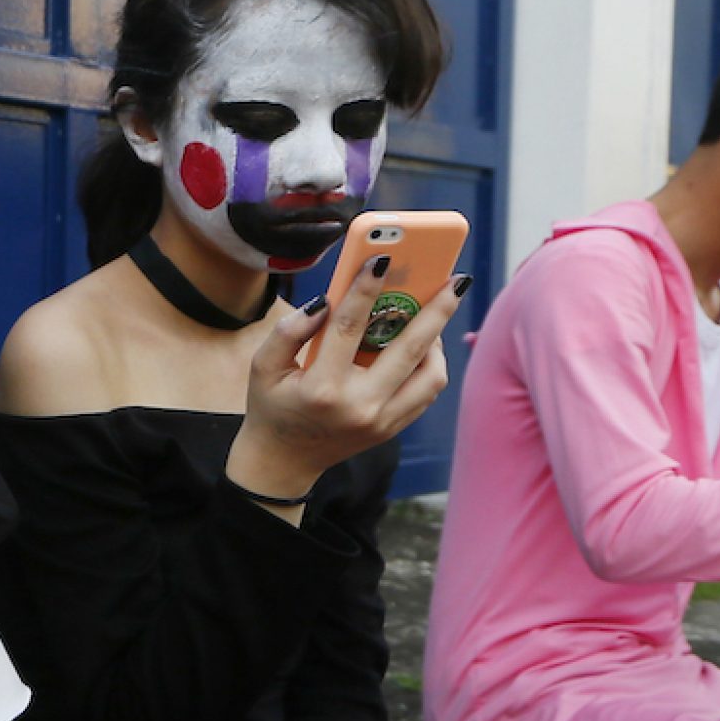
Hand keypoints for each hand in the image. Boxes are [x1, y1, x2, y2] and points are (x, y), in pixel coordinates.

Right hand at [227, 258, 462, 500]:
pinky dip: (431, 365)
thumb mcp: (263, 367)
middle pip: (409, 349)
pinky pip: (427, 392)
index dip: (366, 289)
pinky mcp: (393, 429)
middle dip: (436, 310)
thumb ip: (288, 331)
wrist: (283, 462)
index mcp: (323, 388)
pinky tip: (423, 344)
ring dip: (437, 341)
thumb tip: (325, 303)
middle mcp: (359, 406)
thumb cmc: (272, 406)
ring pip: (431, 374)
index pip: (350, 327)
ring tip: (432, 316)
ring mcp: (381, 421)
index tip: (384, 258)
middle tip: (456, 280)